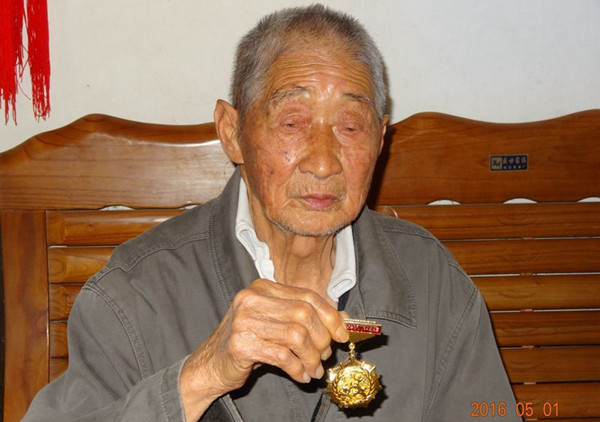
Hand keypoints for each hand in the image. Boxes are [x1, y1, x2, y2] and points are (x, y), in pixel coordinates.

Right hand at [179, 279, 348, 420]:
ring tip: (313, 369)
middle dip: (321, 339)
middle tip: (324, 356)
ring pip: (296, 336)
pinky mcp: (240, 344)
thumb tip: (342, 320)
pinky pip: (283, 356)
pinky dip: (298, 368)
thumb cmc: (248, 342)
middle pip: (304, 314)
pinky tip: (300, 375)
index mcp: (262, 288)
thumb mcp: (275, 323)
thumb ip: (302, 317)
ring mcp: (244, 320)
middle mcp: (252, 299)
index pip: (307, 296)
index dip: (330, 316)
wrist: (210, 365)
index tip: (342, 334)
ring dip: (311, 357)